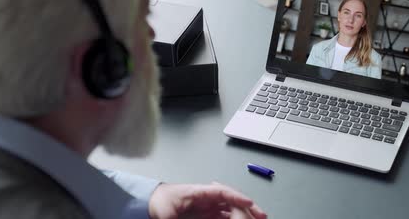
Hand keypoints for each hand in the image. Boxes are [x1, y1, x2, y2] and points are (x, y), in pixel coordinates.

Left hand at [148, 182, 266, 218]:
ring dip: (243, 214)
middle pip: (231, 200)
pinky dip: (233, 218)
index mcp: (198, 192)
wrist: (147, 202)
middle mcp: (205, 197)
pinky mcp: (203, 214)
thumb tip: (200, 216)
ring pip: (230, 209)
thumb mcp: (167, 215)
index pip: (222, 192)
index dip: (237, 197)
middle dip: (247, 206)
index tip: (249, 203)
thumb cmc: (158, 203)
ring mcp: (205, 206)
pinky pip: (222, 216)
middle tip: (261, 214)